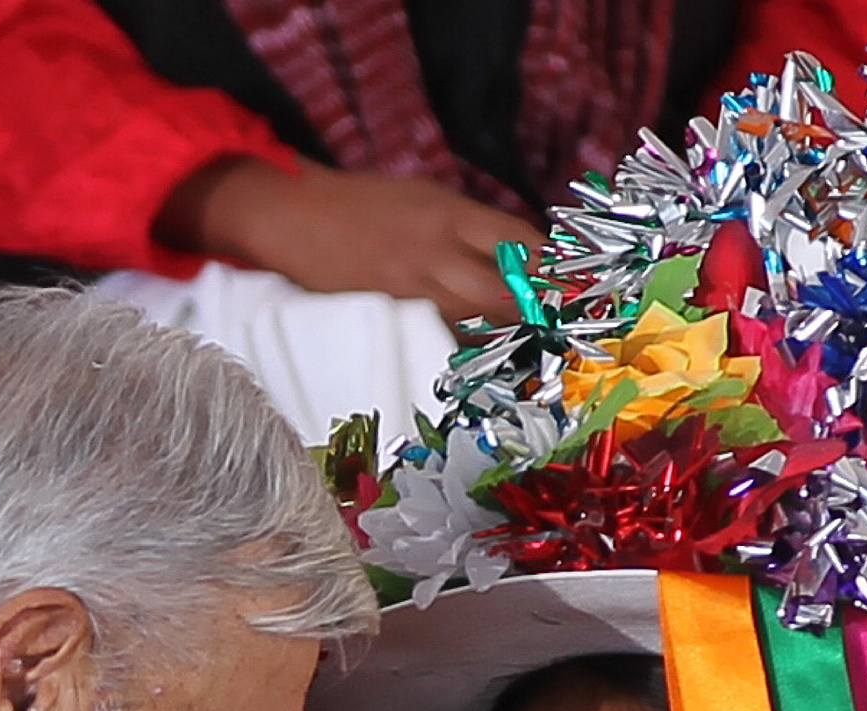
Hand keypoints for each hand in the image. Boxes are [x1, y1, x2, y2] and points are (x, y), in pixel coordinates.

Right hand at [157, 156, 549, 322]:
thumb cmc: (364, 204)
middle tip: (556, 330)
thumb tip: (520, 255)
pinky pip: (438, 339)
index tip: (571, 288)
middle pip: (504, 293)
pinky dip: (463, 348)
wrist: (296, 216)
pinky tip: (479, 358)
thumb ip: (469, 226)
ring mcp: (411, 290)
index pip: (518, 242)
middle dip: (535, 314)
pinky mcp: (390, 315)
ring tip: (528, 350)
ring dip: (505, 338)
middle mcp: (436, 253)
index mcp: (449, 214)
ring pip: (474, 324)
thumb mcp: (424, 196)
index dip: (550, 269)